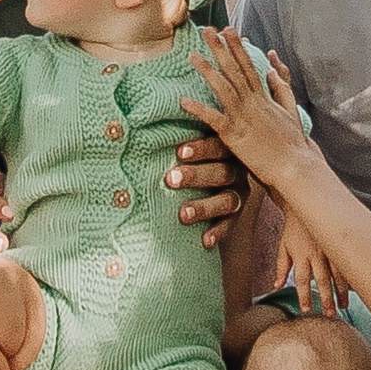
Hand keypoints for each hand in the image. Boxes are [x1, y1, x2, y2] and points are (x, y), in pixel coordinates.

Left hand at [163, 122, 250, 250]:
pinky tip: (204, 240)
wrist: (205, 184)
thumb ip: (173, 140)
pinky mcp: (235, 215)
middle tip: (170, 180)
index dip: (200, 149)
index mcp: (225, 149)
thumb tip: (133, 129)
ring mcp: (237, 194)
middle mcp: (235, 171)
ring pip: (227, 200)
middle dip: (196, 176)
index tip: (178, 152)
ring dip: (205, 206)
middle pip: (222, 172)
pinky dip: (217, 232)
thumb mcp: (183, 148)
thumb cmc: (186, 159)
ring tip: (183, 214)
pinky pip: (229, 224)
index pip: (218, 145)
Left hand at [184, 30, 310, 187]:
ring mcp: (244, 117)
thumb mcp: (290, 111)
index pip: (248, 66)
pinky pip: (214, 119)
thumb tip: (273, 70)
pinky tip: (183, 101)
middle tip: (206, 30)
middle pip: (234, 70)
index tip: (228, 30)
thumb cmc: (293, 143)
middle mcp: (253, 103)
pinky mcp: (235, 136)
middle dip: (220, 48)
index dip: (237, 47)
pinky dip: (199, 109)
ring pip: (223, 88)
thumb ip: (281, 89)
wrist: (296, 167)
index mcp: (264, 97)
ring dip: (207, 71)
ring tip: (192, 55)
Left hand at [274, 216, 346, 318]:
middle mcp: (316, 253)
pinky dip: (350, 275)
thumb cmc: (293, 230)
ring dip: (341, 291)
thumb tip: (276, 286)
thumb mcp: (283, 247)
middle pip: (322, 279)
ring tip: (343, 306)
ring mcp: (329, 248)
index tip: (307, 309)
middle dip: (326, 298)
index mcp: (301, 255)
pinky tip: (355, 287)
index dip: (304, 295)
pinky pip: (346, 262)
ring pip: (338, 273)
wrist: (306, 204)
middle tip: (330, 314)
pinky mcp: (338, 243)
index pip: (301, 279)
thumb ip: (281, 267)